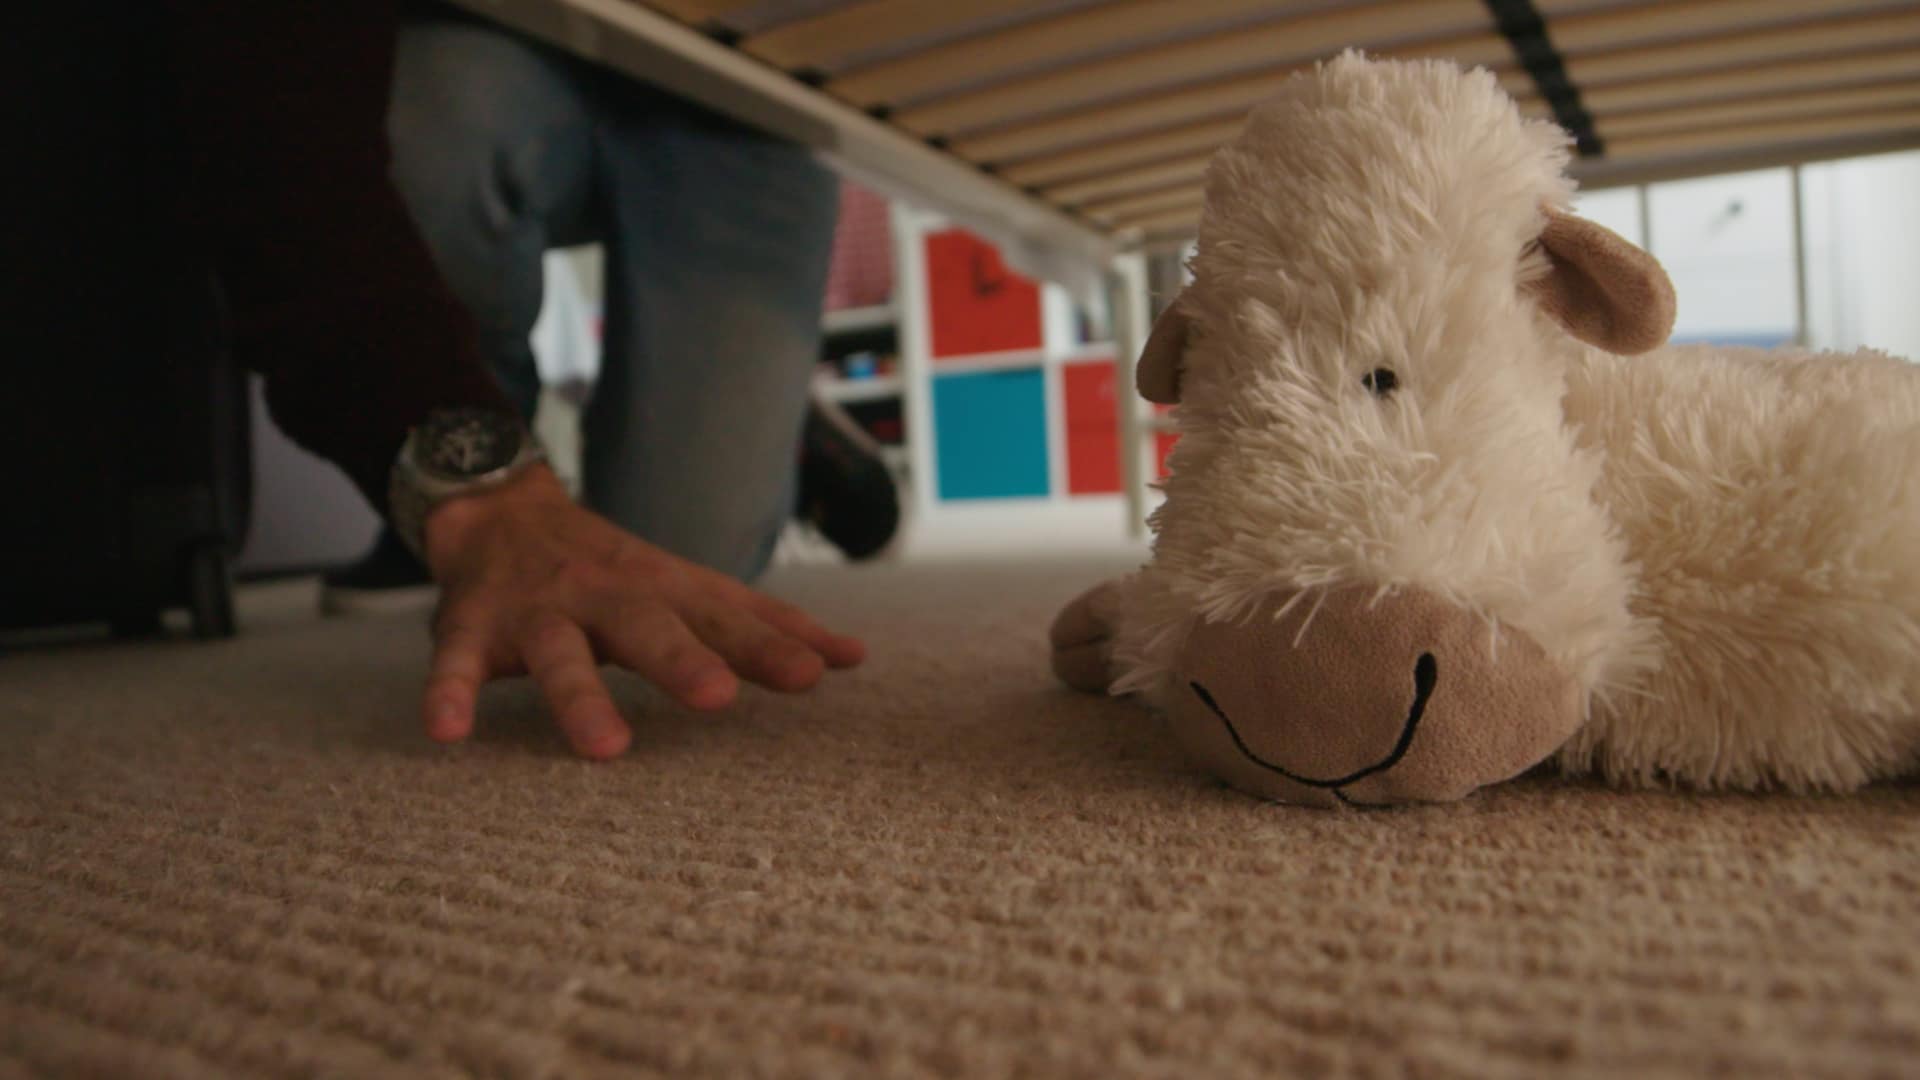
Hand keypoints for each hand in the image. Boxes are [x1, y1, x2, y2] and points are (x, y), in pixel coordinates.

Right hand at [416, 465, 865, 757]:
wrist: (499, 509)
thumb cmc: (615, 573)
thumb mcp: (690, 590)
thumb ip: (763, 629)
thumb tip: (855, 658)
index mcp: (664, 591)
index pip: (726, 617)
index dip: (770, 643)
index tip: (821, 672)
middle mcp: (607, 597)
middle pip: (649, 627)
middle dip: (683, 660)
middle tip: (719, 696)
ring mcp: (539, 612)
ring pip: (560, 655)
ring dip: (581, 699)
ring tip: (606, 749)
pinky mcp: (474, 628)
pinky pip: (457, 664)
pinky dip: (449, 694)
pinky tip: (448, 734)